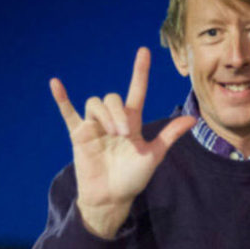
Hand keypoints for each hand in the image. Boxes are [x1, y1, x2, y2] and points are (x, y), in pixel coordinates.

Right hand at [53, 47, 195, 237]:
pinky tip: (55, 83)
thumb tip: (194, 119)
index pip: (137, 91)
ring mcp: (95, 126)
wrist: (112, 196)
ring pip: (95, 103)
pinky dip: (62, 98)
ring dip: (104, 115)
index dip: (140, 72)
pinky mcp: (78, 134)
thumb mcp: (154, 155)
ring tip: (112, 134)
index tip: (144, 52)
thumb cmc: (134, 178)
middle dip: (118, 113)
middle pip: (113, 99)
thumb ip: (169, 135)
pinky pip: (68, 112)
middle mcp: (113, 120)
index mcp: (133, 122)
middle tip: (124, 133)